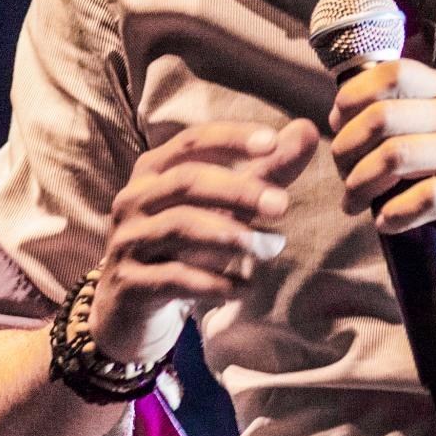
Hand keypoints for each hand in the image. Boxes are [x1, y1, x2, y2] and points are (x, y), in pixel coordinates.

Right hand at [90, 116, 319, 363]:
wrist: (130, 304)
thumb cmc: (183, 243)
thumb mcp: (222, 205)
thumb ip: (264, 170)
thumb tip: (308, 130)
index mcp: (155, 170)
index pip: (193, 141)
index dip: (231, 138)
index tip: (272, 142)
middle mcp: (135, 199)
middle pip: (187, 181)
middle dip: (238, 190)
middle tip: (283, 206)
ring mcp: (127, 241)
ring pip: (178, 227)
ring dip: (229, 236)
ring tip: (268, 248)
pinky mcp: (128, 283)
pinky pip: (173, 277)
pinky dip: (213, 282)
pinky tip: (245, 288)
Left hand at [328, 60, 435, 260]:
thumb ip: (433, 118)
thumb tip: (369, 128)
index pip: (391, 72)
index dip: (352, 96)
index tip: (339, 125)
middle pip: (381, 116)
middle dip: (346, 149)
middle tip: (341, 175)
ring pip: (395, 156)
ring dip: (360, 185)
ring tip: (353, 204)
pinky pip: (425, 198)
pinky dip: (394, 215)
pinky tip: (387, 225)